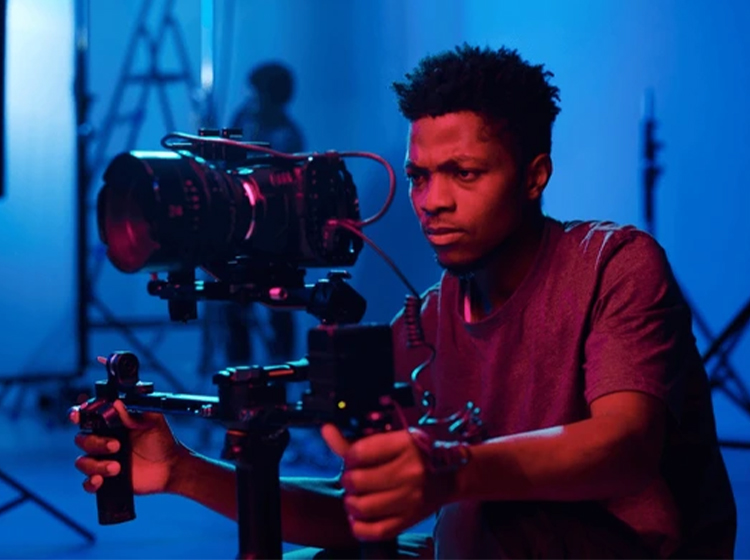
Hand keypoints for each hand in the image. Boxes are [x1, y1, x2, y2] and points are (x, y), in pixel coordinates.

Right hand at [70, 401, 184, 495]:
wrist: (171, 466)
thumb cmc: (162, 441)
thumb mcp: (153, 421)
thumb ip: (135, 412)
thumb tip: (116, 404)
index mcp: (112, 424)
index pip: (87, 417)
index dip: (77, 414)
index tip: (77, 416)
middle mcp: (103, 441)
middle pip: (82, 440)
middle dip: (95, 443)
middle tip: (116, 445)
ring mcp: (103, 461)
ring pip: (82, 462)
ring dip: (95, 465)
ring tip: (116, 467)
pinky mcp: (106, 479)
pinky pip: (87, 483)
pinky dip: (90, 483)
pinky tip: (100, 481)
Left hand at [321, 424, 452, 540]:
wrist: (449, 477)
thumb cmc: (413, 456)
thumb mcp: (390, 442)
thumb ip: (355, 441)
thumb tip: (326, 430)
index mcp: (406, 445)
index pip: (357, 453)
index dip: (348, 457)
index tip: (354, 459)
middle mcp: (411, 471)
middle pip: (355, 481)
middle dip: (348, 481)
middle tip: (355, 480)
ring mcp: (411, 498)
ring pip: (360, 507)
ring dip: (351, 503)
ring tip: (357, 498)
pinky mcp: (409, 520)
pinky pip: (372, 531)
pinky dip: (358, 526)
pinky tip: (361, 516)